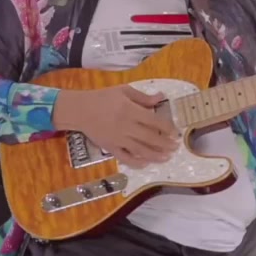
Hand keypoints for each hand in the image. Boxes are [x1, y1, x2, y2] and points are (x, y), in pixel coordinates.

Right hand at [53, 85, 179, 168]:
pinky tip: (146, 163)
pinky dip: (137, 163)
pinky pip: (126, 158)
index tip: (175, 133)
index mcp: (130, 110)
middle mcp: (126, 127)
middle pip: (150, 138)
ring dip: (156, 155)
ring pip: (141, 150)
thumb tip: (161, 97)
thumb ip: (143, 97)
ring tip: (167, 157)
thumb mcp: (123, 91)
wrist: (79, 110)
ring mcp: (118, 139)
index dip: (167, 128)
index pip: (154, 122)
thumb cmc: (102, 98)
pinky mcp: (110, 148)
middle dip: (165, 144)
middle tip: (175, 147)